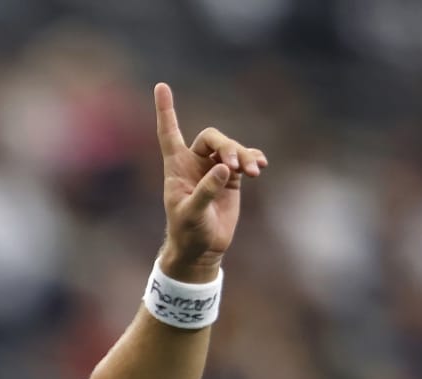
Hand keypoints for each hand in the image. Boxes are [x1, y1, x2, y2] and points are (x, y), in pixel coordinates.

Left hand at [153, 82, 266, 281]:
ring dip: (244, 155)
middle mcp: (194, 163)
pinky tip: (260, 165)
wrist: (202, 248)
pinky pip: (244, 161)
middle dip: (226, 146)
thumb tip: (224, 169)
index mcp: (176, 167)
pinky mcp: (231, 179)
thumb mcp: (192, 213)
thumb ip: (206, 191)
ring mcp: (214, 169)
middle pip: (212, 138)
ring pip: (231, 148)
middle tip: (236, 165)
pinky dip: (253, 159)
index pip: (169, 133)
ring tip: (254, 171)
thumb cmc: (188, 231)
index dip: (166, 111)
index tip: (161, 86)